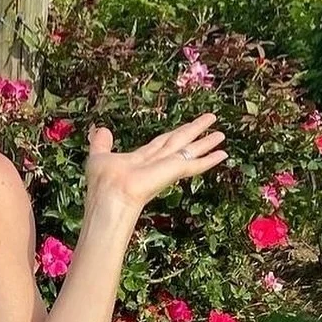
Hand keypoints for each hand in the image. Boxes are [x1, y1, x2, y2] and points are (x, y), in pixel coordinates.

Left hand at [84, 113, 226, 221]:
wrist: (108, 202)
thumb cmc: (101, 187)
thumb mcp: (98, 158)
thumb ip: (101, 144)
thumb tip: (101, 129)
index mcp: (140, 160)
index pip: (161, 143)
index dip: (174, 133)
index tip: (187, 126)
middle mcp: (155, 164)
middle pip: (179, 143)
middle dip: (194, 131)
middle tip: (211, 119)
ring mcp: (164, 169)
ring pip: (188, 150)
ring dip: (205, 142)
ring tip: (222, 134)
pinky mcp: (171, 173)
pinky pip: (193, 165)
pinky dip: (208, 160)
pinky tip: (223, 154)